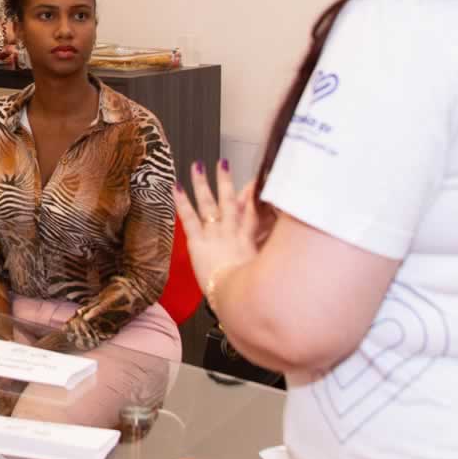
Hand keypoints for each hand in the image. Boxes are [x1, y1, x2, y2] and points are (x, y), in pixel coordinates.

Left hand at [175, 160, 260, 300]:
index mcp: (248, 239)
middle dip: (226, 181)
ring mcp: (215, 235)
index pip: (252, 212)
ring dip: (202, 184)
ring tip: (197, 165)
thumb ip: (269, 257)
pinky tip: (176, 186)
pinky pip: (189, 219)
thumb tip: (281, 255)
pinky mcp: (198, 243)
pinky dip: (182, 202)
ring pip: (209, 204)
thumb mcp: (266, 269)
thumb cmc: (253, 290)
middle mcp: (232, 232)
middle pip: (230, 201)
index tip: (254, 179)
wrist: (239, 296)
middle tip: (222, 162)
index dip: (253, 194)